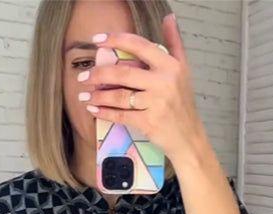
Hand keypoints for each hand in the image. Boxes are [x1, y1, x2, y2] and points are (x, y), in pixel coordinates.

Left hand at [79, 13, 204, 162]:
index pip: (138, 46)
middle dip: (99, 74)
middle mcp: (163, 82)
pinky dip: (105, 113)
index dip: (115, 40)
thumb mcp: (183, 70)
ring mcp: (156, 103)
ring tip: (84, 94)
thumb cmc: (183, 103)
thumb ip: (174, 42)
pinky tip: (94, 109)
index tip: (97, 40)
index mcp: (169, 65)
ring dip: (98, 95)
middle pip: (123, 73)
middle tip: (83, 76)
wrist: (189, 138)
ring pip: (119, 95)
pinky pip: (121, 115)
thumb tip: (168, 17)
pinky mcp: (149, 122)